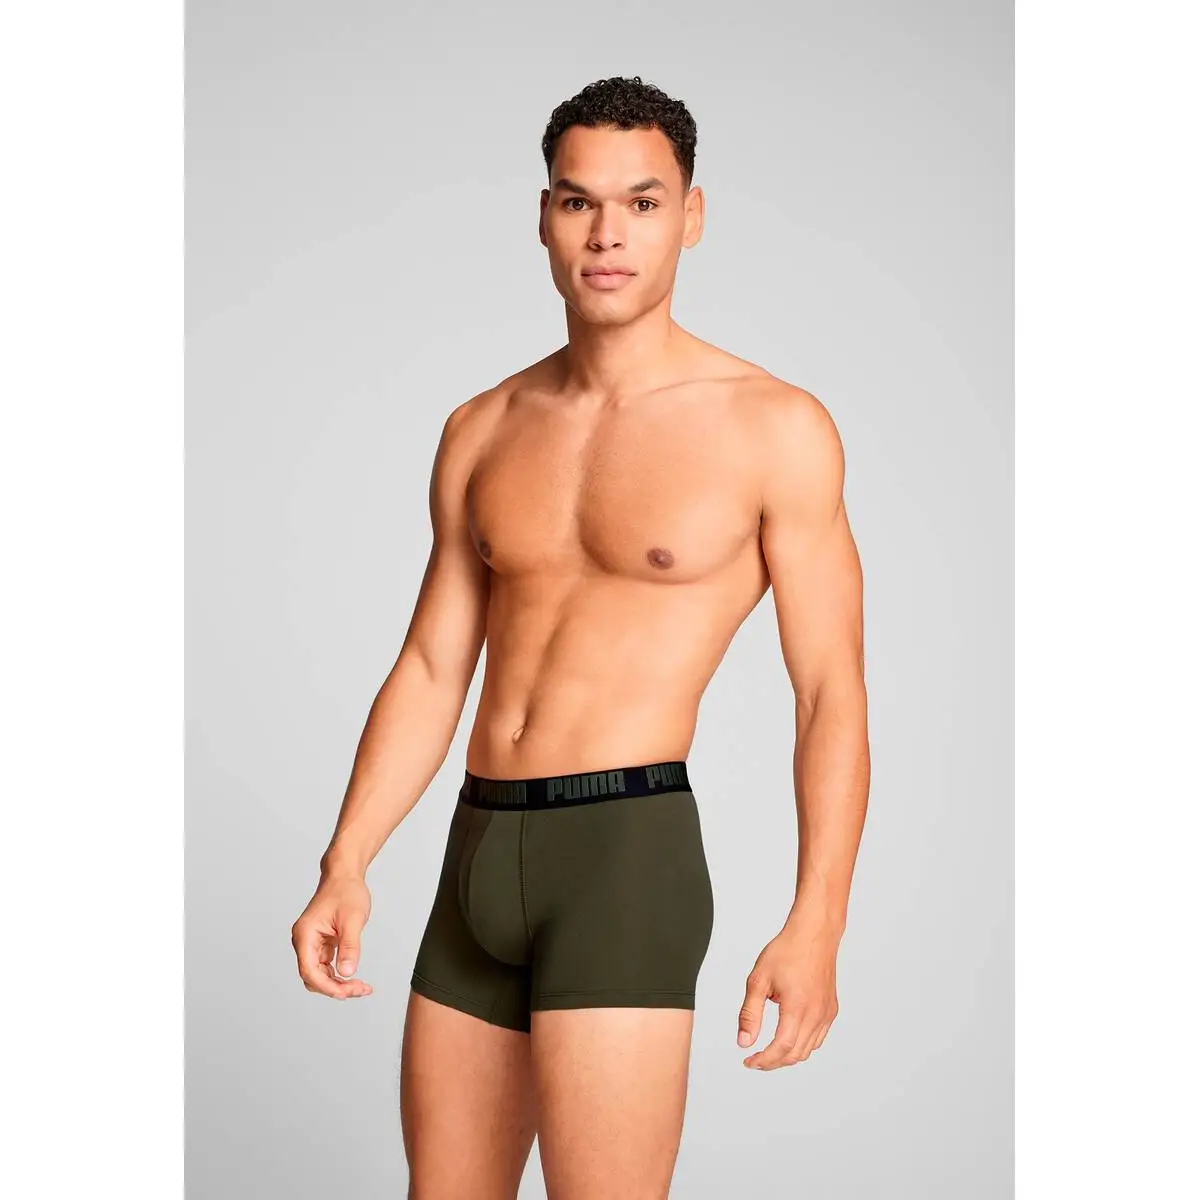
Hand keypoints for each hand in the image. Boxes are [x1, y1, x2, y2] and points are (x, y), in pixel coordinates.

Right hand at [291, 874, 373, 999]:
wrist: (344, 874)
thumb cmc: (346, 891)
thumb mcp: (352, 919)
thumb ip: (349, 946)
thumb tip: (347, 972)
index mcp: (305, 934)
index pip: (309, 970)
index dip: (327, 986)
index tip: (347, 992)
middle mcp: (303, 941)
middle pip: (313, 977)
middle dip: (335, 988)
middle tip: (360, 989)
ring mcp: (310, 943)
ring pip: (319, 974)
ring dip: (338, 984)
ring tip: (361, 987)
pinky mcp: (319, 943)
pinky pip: (325, 966)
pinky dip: (339, 974)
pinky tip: (354, 978)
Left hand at [737, 924, 838, 1068]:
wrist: (814, 934)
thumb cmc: (786, 951)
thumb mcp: (758, 979)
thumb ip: (750, 1013)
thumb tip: (744, 1042)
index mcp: (798, 1007)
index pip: (782, 1048)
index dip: (764, 1061)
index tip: (749, 1062)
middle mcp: (816, 1014)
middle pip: (795, 1054)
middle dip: (773, 1062)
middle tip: (754, 1059)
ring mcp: (826, 1013)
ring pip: (808, 1049)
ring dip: (788, 1056)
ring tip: (768, 1051)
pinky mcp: (831, 1010)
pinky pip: (818, 1038)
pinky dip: (802, 1045)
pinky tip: (788, 1037)